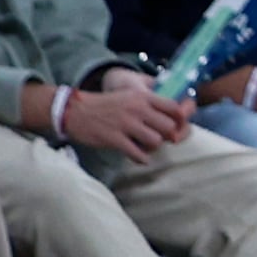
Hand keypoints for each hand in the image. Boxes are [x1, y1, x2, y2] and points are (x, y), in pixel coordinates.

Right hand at [67, 76, 197, 161]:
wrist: (76, 111)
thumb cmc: (106, 105)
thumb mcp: (130, 97)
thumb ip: (150, 105)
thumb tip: (172, 120)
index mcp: (142, 97)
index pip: (173, 107)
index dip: (180, 119)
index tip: (177, 126)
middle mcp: (137, 109)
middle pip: (168, 127)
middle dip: (166, 135)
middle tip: (159, 138)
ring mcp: (126, 124)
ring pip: (155, 141)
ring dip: (152, 147)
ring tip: (145, 147)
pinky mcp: (115, 139)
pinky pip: (137, 154)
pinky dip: (141, 158)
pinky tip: (138, 157)